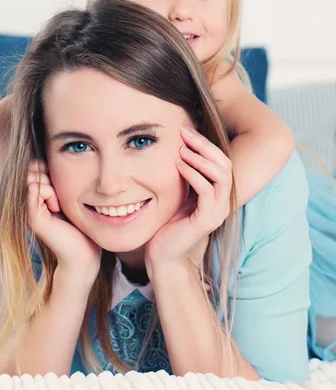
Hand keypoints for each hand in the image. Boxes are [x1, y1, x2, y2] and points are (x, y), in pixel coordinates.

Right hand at [27, 161, 101, 284]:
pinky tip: (56, 207)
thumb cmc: (80, 227)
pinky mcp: (32, 217)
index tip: (59, 188)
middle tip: (58, 196)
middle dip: (47, 176)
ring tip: (57, 203)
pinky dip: (48, 193)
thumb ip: (56, 184)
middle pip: (32, 172)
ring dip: (49, 185)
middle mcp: (27, 205)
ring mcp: (27, 211)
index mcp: (35, 200)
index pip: (33, 169)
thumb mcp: (67, 199)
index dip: (46, 171)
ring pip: (33, 179)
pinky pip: (35, 189)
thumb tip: (46, 161)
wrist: (83, 253)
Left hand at [145, 126, 231, 274]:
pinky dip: (194, 174)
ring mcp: (216, 212)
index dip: (205, 145)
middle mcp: (221, 203)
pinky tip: (178, 165)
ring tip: (182, 149)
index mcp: (216, 196)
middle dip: (205, 146)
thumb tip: (176, 149)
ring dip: (201, 158)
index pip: (221, 162)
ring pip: (221, 176)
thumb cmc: (167, 226)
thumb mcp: (177, 196)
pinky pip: (207, 191)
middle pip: (225, 165)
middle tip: (185, 133)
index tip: (185, 131)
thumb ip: (183, 177)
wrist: (164, 258)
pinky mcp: (206, 221)